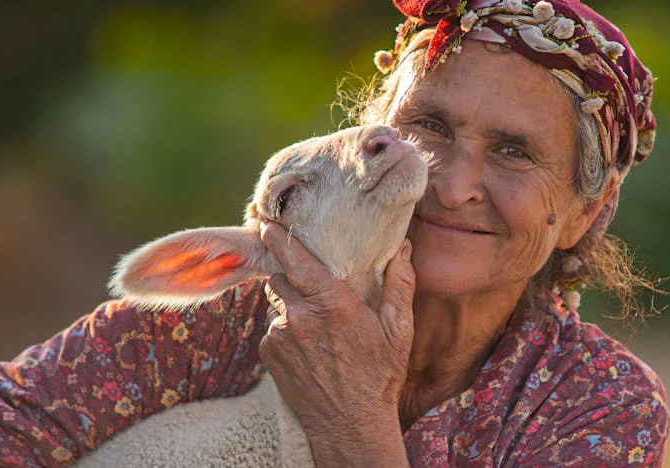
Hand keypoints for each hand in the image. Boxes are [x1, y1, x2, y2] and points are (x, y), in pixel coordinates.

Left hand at [258, 221, 414, 465]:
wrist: (350, 426)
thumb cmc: (379, 377)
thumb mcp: (398, 330)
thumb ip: (399, 284)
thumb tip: (402, 249)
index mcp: (332, 303)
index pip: (296, 260)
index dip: (279, 239)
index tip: (267, 224)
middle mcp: (300, 316)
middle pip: (281, 278)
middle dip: (292, 277)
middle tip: (311, 288)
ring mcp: (281, 336)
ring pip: (277, 304)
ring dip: (291, 306)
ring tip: (316, 327)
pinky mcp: (269, 355)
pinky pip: (272, 330)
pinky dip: (285, 331)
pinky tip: (308, 348)